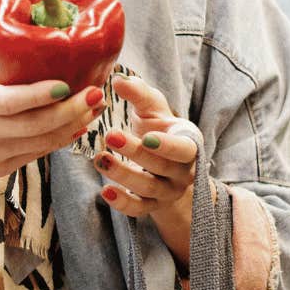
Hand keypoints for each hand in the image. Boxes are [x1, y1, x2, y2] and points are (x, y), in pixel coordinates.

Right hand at [0, 34, 104, 191]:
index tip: (66, 83)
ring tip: (96, 105)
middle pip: (32, 126)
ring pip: (40, 143)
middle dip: (70, 111)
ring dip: (73, 125)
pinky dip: (61, 139)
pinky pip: (37, 154)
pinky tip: (79, 123)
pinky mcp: (0, 169)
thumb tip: (15, 9)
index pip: (7, 102)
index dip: (38, 95)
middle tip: (96, 93)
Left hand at [96, 76, 201, 260]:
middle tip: (110, 135)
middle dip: (135, 153)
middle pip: (162, 167)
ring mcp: (169, 191)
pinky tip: (105, 191)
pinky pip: (139, 210)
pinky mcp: (152, 206)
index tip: (146, 136)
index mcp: (189, 144)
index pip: (185, 149)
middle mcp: (183, 171)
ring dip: (123, 174)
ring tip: (99, 158)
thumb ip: (138, 93)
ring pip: (149, 188)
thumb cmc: (158, 127)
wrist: (164, 159)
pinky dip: (123, 203)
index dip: (167, 146)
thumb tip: (118, 80)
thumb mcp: (152, 108)